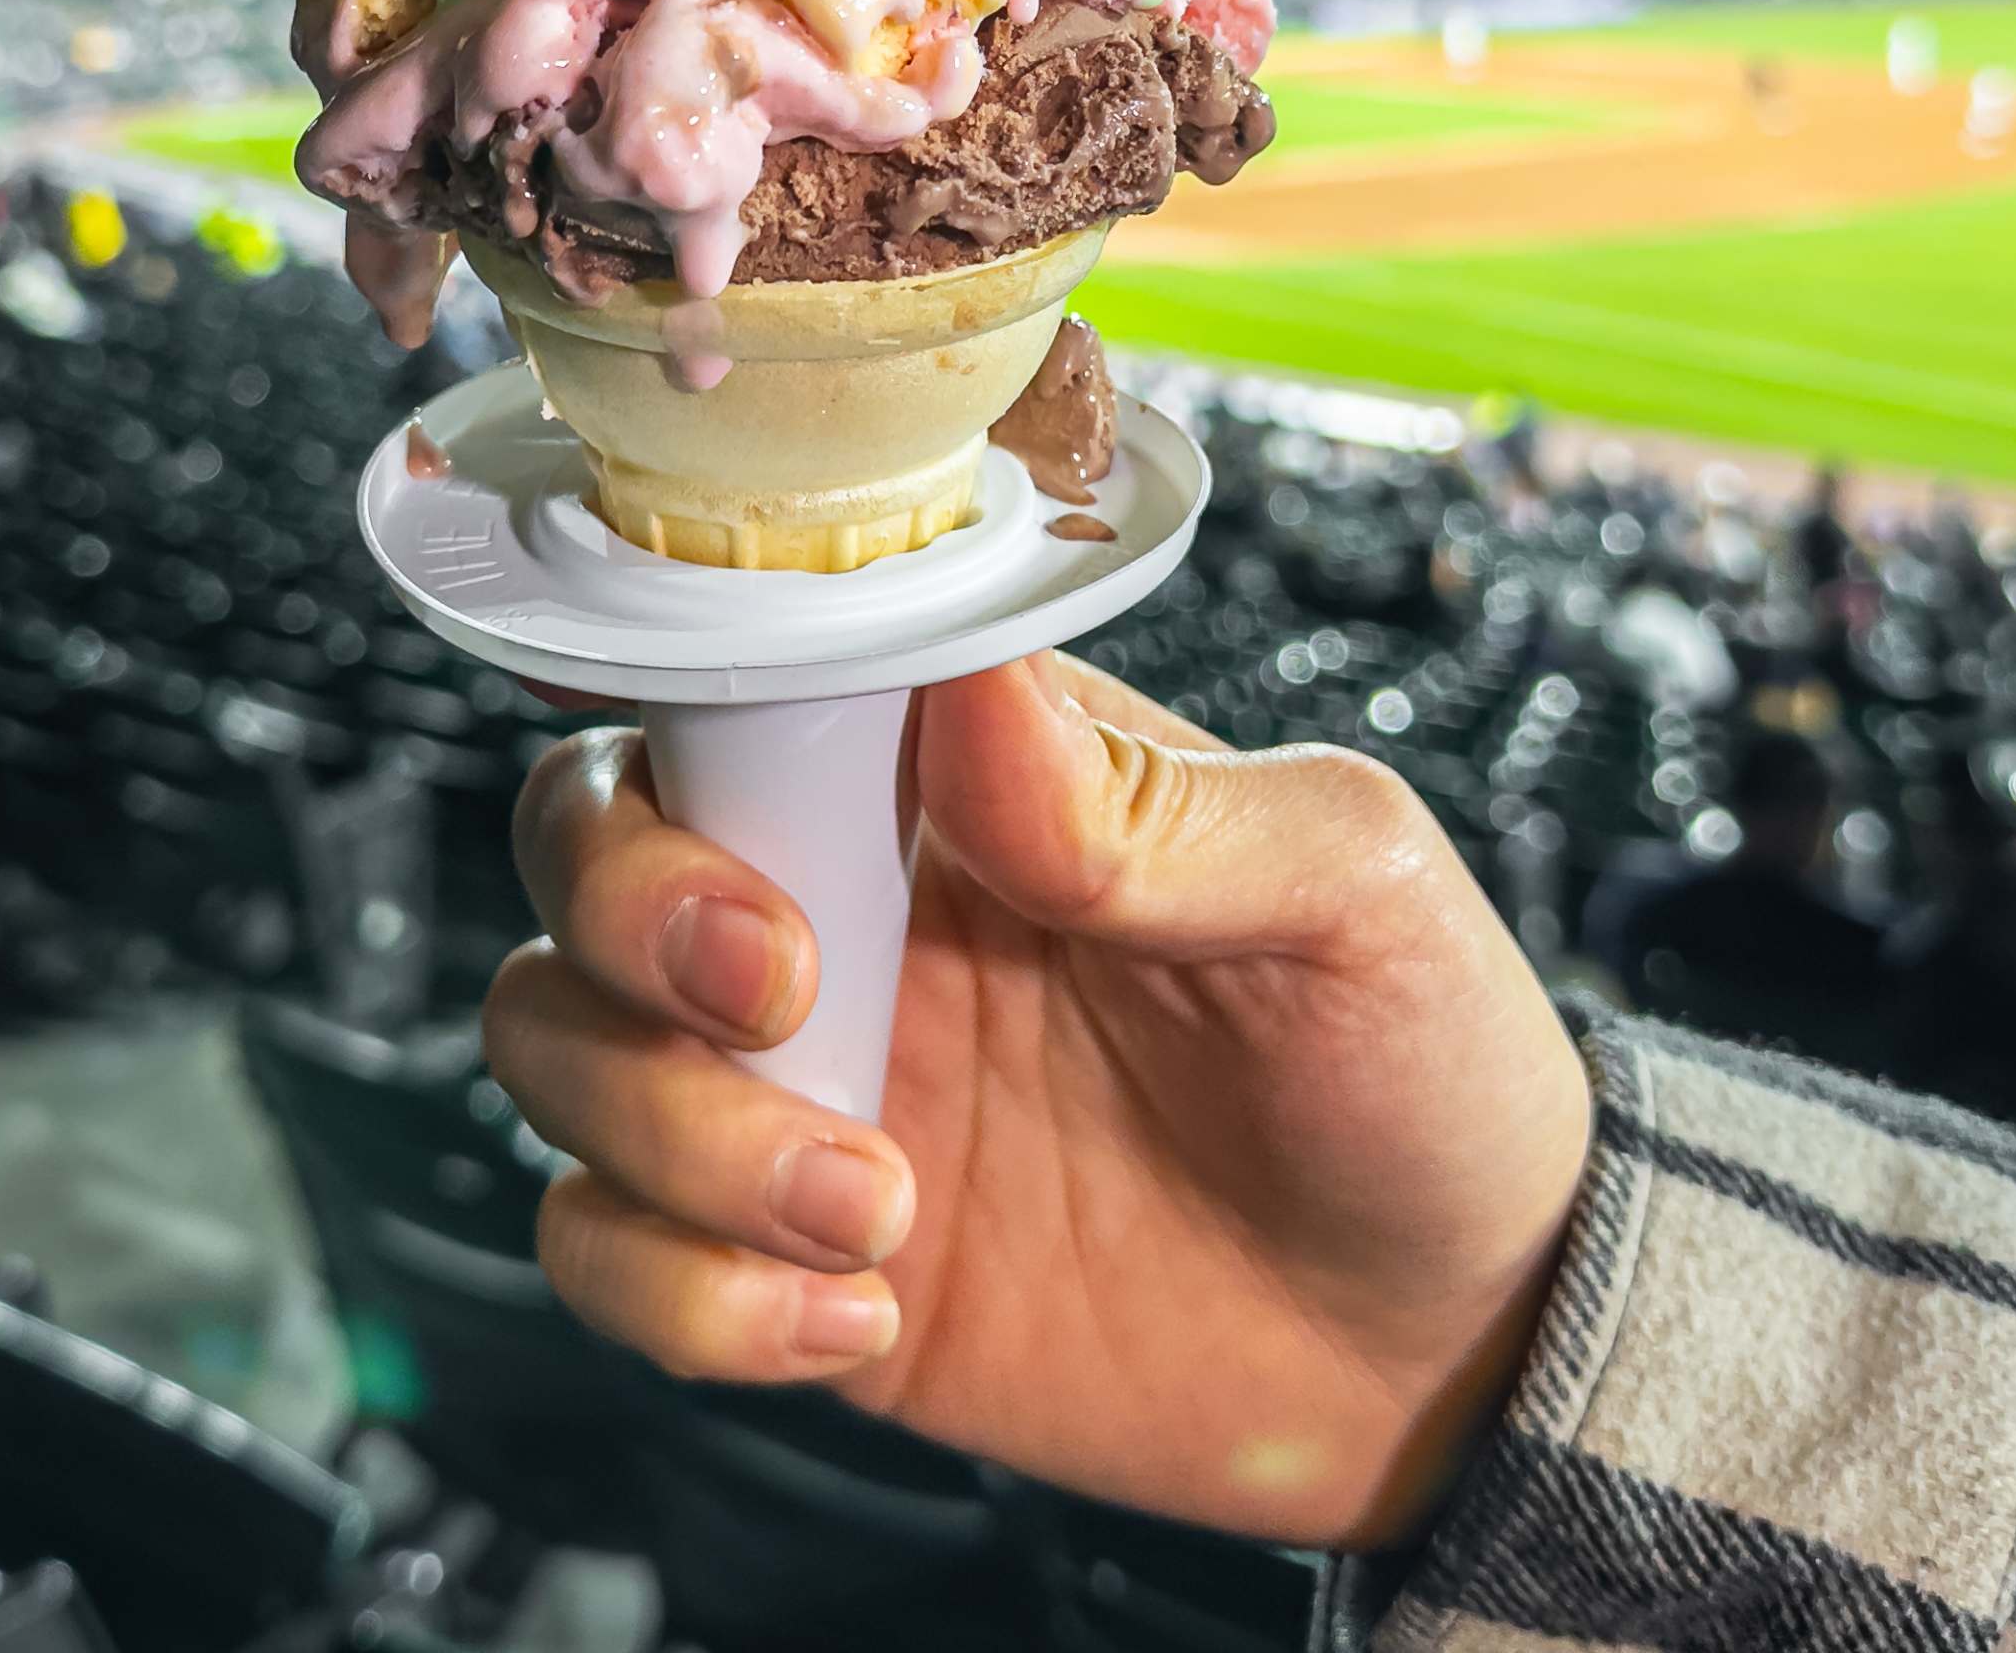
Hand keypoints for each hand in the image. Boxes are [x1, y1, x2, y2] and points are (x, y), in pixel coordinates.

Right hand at [485, 653, 1594, 1547]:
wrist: (1455, 1342)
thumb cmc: (1419, 1065)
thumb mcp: (1349, 888)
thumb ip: (1153, 805)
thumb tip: (974, 697)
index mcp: (962, 774)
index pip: (735, 672)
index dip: (669, 690)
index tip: (707, 768)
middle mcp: (848, 907)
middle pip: (585, 842)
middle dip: (635, 911)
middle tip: (786, 991)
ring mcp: (804, 1085)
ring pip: (559, 1047)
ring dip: (670, 1131)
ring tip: (874, 1206)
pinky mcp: (786, 1261)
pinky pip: (613, 1255)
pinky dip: (688, 1294)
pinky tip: (858, 1314)